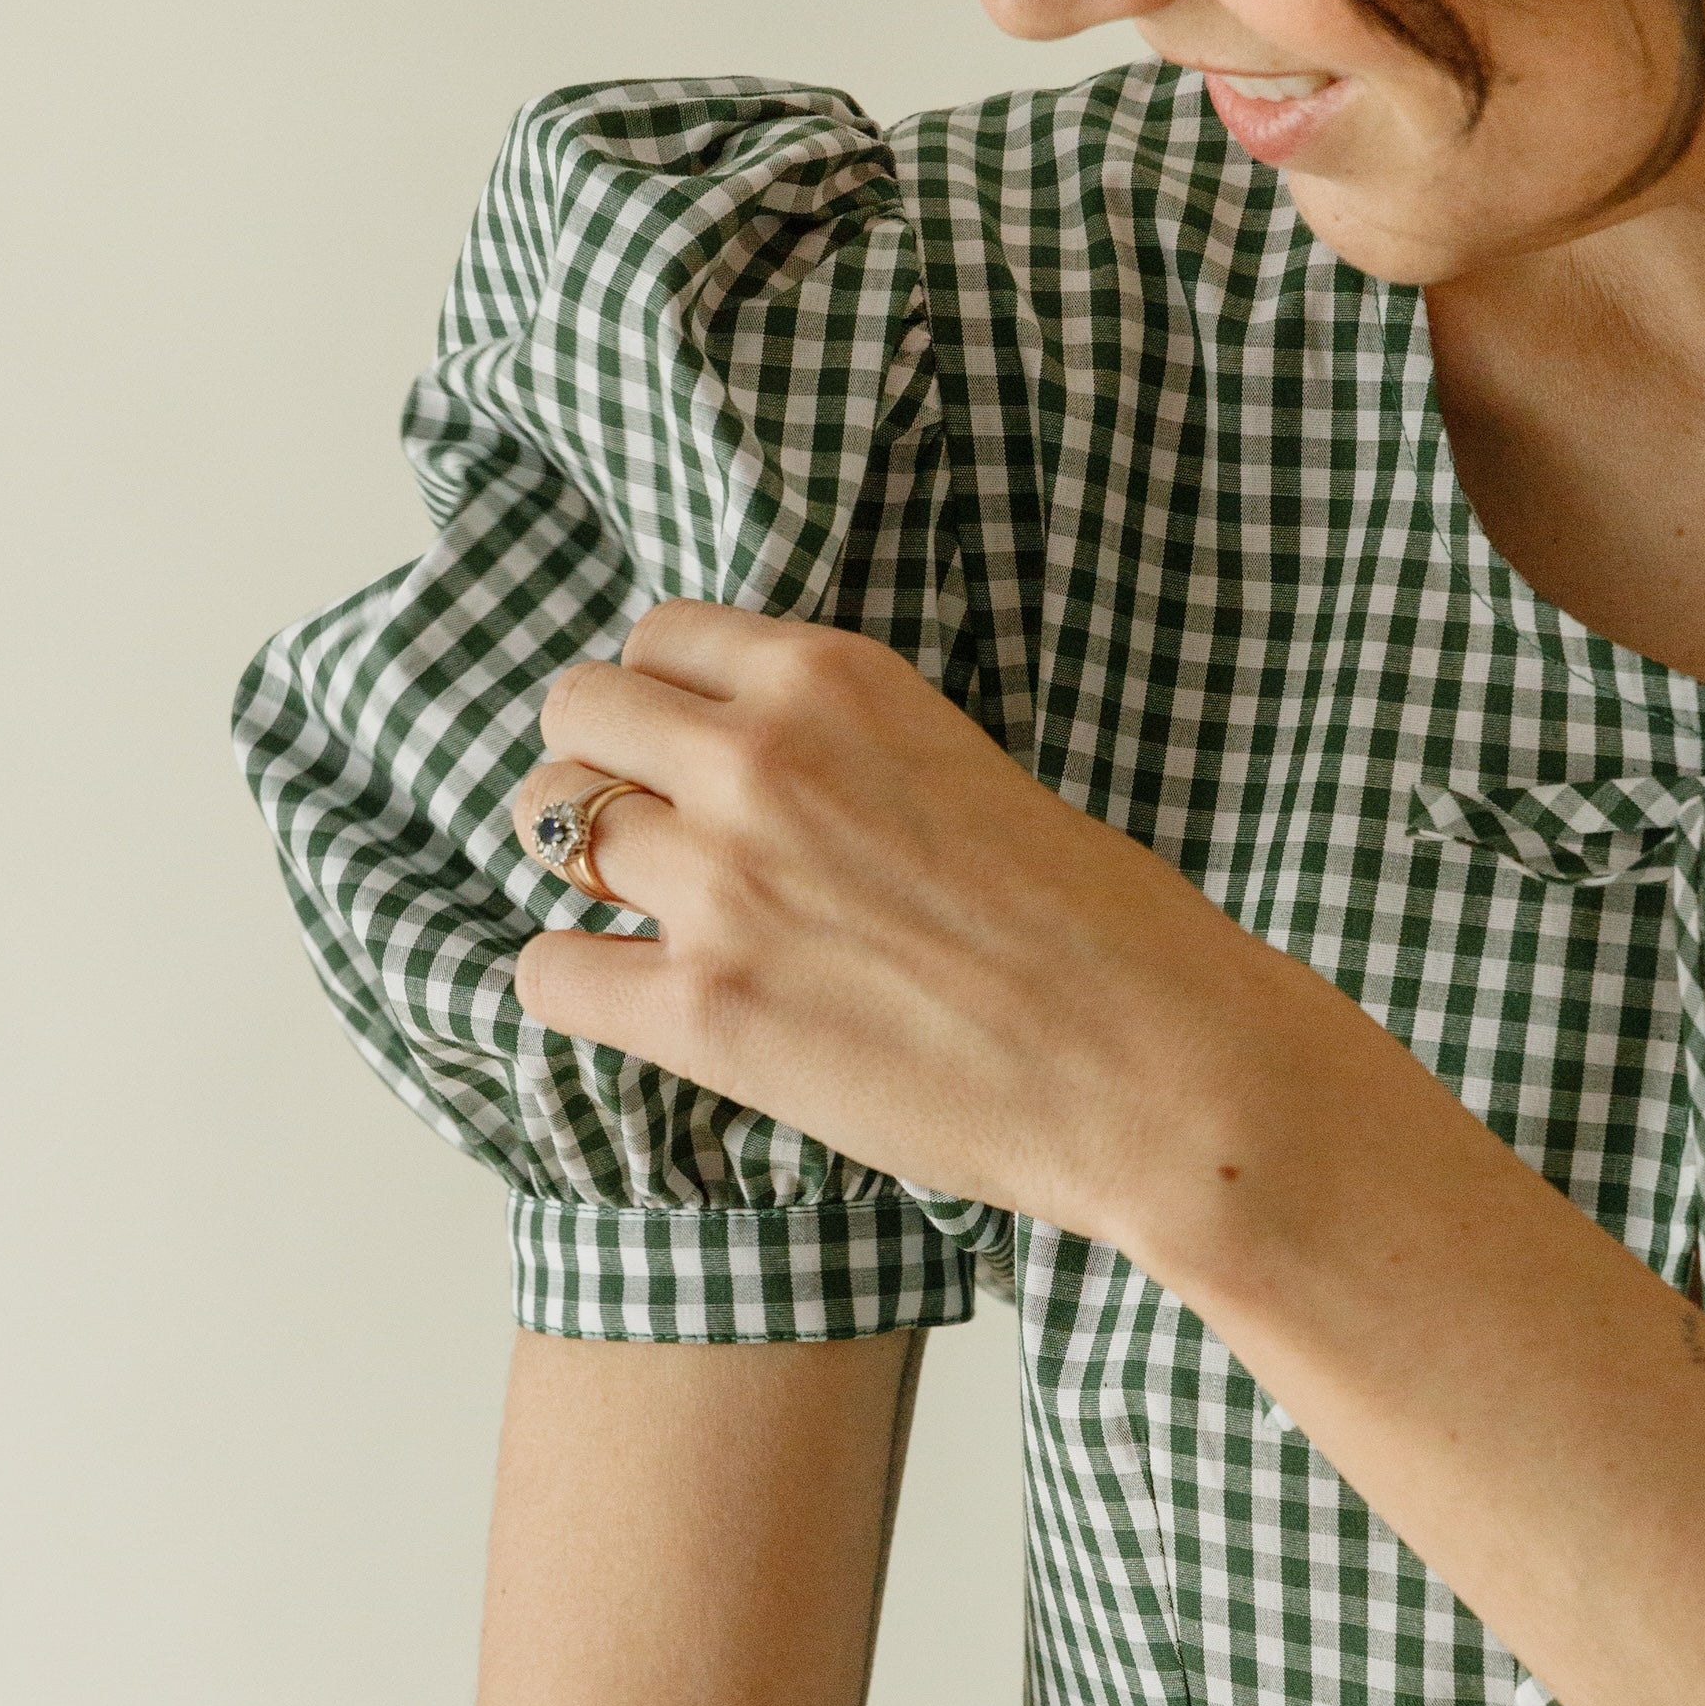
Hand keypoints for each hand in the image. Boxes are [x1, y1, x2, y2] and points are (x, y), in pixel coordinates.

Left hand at [508, 603, 1281, 1251]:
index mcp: (835, 680)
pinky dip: (574, 983)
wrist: (1157, 1069)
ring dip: (579, 869)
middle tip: (643, 831)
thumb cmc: (1101, 933)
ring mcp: (721, 885)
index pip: (661, 635)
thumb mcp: (963, 767)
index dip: (662, 698)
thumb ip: (844, 751)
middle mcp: (759, 760)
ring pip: (547, 827)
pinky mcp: (702, 1014)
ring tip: (632, 912)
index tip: (681, 750)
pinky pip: (548, 972)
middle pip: (576, 713)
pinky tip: (631, 1000)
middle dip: (597, 766)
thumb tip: (751, 775)